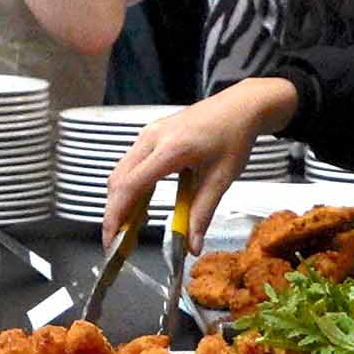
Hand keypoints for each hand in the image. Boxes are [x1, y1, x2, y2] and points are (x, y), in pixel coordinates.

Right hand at [101, 79, 297, 244]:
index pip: (130, 186)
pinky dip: (129, 187)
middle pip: (118, 180)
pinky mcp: (151, 134)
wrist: (241, 106)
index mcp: (170, 149)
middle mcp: (152, 138)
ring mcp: (149, 134)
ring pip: (121, 171)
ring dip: (120, 200)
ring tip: (129, 228)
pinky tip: (140, 205)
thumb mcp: (221, 179)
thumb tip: (191, 246)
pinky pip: (131, 163)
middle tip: (118, 241)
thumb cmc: (234, 137)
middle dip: (113, 213)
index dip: (116, 215)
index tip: (112, 241)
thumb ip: (202, 214)